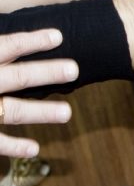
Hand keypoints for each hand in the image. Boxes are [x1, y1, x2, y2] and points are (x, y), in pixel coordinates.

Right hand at [0, 29, 74, 157]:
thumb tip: (9, 44)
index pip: (4, 47)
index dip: (30, 41)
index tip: (58, 36)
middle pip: (15, 77)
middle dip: (46, 73)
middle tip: (75, 69)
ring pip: (11, 110)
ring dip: (40, 112)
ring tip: (67, 113)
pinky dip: (12, 146)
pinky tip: (34, 149)